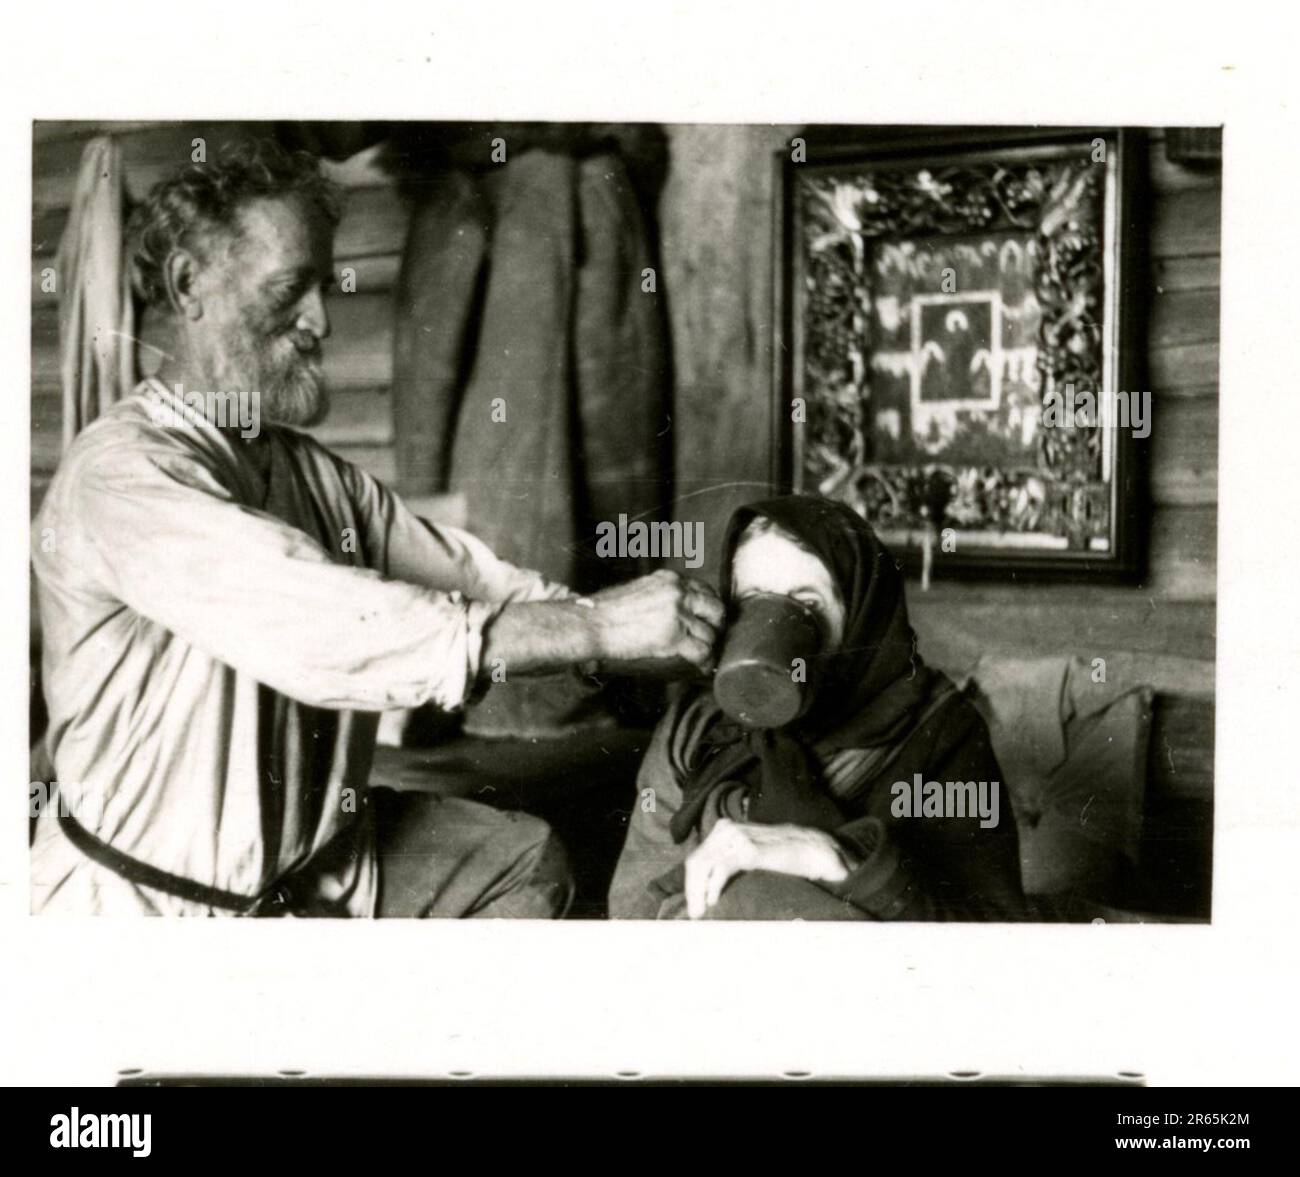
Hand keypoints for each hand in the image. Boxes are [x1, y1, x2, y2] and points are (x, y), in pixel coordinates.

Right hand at [587, 570, 723, 674]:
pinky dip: (705, 661)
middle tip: (712, 637)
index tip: (708, 619)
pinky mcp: (674, 636)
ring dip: (709, 646)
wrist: (592, 624)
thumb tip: (676, 612)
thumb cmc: (606, 611)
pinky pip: (702, 650)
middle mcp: (678, 592)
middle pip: (715, 608)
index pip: (704, 590)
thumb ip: (662, 596)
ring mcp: (678, 614)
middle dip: (716, 625)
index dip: (709, 608)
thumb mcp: (639, 591)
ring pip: (710, 632)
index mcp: (669, 579)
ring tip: (705, 656)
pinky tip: (702, 667)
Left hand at [683, 818, 856, 918]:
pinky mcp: (750, 849)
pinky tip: (713, 900)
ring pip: (703, 863)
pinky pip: (721, 867)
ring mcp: (739, 837)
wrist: (820, 849)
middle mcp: (730, 830)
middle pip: (697, 861)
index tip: (694, 906)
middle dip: (691, 889)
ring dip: (697, 891)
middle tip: (694, 915)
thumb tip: (711, 892)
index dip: (693, 881)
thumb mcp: (757, 859)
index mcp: (728, 832)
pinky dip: (712, 886)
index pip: (700, 856)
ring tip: (700, 913)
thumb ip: (736, 865)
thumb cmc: (789, 859)